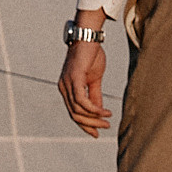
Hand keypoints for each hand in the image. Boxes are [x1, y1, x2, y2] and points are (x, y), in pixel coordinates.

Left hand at [57, 10, 112, 137]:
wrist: (89, 37)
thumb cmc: (91, 55)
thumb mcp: (94, 79)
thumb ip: (95, 95)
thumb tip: (99, 111)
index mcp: (66, 88)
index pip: (73, 112)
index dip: (84, 124)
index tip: (96, 133)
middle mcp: (63, 88)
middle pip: (74, 115)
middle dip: (90, 124)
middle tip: (105, 128)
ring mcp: (67, 83)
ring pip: (78, 110)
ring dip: (94, 118)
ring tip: (108, 119)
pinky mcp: (74, 79)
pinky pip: (82, 101)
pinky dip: (94, 109)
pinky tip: (105, 111)